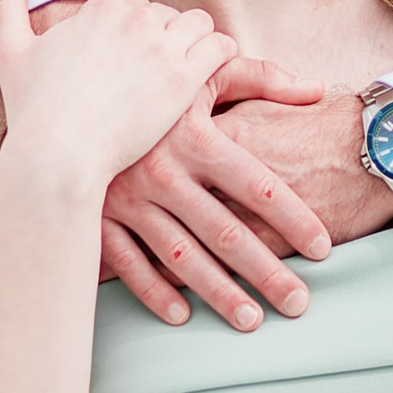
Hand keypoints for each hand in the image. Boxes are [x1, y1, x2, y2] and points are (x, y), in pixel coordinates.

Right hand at [0, 0, 230, 188]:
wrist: (58, 156)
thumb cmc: (34, 110)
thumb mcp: (12, 49)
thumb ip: (7, 1)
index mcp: (102, 6)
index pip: (135, 5)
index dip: (131, 33)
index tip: (123, 63)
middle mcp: (136, 18)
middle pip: (167, 15)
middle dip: (161, 40)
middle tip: (150, 76)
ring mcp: (162, 47)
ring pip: (198, 24)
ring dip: (194, 42)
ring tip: (182, 70)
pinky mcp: (184, 79)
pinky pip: (221, 47)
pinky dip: (220, 54)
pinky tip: (208, 74)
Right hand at [97, 87, 379, 335]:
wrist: (69, 93)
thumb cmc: (151, 85)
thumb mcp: (202, 73)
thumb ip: (261, 77)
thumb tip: (315, 91)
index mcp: (194, 136)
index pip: (255, 185)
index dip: (293, 217)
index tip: (322, 247)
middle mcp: (162, 172)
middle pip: (224, 231)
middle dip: (265, 271)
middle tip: (299, 303)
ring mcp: (126, 198)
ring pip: (181, 257)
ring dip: (218, 292)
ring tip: (253, 320)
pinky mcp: (96, 217)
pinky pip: (127, 263)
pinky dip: (154, 292)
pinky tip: (183, 314)